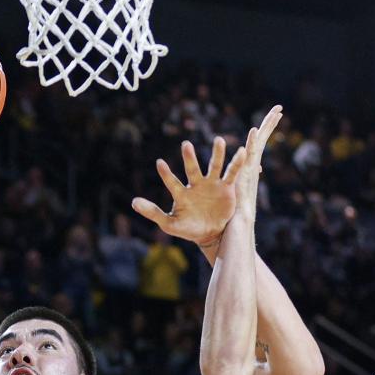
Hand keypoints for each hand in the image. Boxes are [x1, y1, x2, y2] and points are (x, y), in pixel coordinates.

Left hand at [131, 134, 245, 246]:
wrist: (210, 235)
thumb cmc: (188, 228)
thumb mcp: (169, 224)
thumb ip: (153, 212)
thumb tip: (133, 202)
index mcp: (182, 194)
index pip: (172, 182)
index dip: (166, 174)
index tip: (159, 163)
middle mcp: (196, 185)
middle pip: (192, 169)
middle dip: (189, 157)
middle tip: (185, 144)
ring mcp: (212, 184)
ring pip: (214, 166)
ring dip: (217, 154)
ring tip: (219, 140)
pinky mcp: (226, 188)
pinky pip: (232, 173)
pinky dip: (237, 163)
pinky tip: (241, 152)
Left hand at [233, 105, 281, 217]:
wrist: (235, 230)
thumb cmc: (230, 219)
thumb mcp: (232, 198)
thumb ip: (237, 187)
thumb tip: (249, 180)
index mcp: (246, 172)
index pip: (255, 149)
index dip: (260, 136)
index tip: (266, 124)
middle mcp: (251, 169)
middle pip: (261, 142)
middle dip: (269, 125)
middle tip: (278, 110)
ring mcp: (250, 171)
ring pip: (259, 144)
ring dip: (267, 127)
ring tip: (276, 111)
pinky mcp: (245, 177)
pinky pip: (250, 156)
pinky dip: (252, 143)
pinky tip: (254, 130)